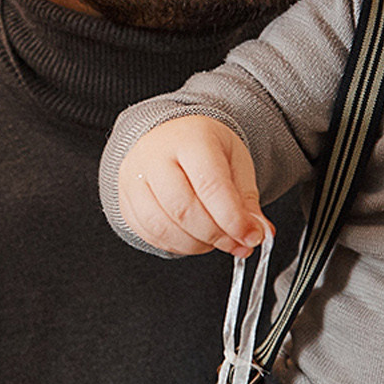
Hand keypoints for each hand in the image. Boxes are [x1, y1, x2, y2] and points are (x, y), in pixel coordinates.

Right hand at [119, 116, 268, 255]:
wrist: (170, 138)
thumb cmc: (203, 148)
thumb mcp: (235, 162)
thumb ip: (246, 200)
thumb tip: (258, 232)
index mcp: (190, 138)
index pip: (210, 185)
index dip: (232, 219)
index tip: (251, 237)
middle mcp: (155, 155)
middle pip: (183, 209)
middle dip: (215, 235)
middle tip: (236, 244)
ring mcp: (134, 178)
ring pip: (162, 226)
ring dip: (195, 244)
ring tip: (215, 240)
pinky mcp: (125, 200)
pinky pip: (148, 234)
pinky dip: (175, 245)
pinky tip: (193, 239)